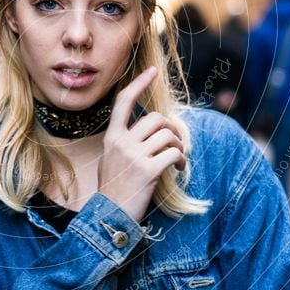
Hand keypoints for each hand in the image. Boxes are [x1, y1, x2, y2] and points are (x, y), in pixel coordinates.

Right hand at [97, 66, 186, 221]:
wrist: (108, 217)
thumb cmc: (113, 190)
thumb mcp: (111, 160)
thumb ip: (125, 143)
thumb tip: (150, 131)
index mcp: (111, 137)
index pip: (123, 102)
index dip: (139, 84)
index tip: (152, 71)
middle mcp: (121, 142)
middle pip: (155, 118)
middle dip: (171, 128)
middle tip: (175, 143)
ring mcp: (133, 156)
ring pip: (168, 135)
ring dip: (179, 145)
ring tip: (177, 159)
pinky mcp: (148, 170)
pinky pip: (173, 153)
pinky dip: (181, 160)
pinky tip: (178, 169)